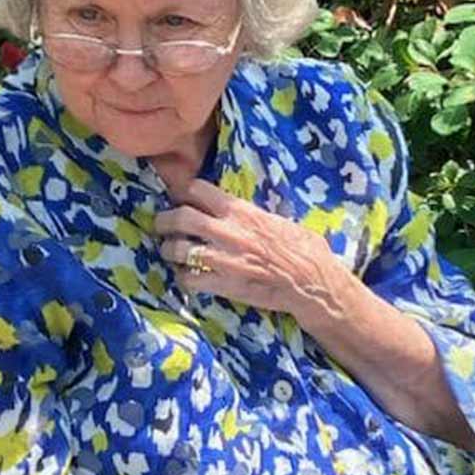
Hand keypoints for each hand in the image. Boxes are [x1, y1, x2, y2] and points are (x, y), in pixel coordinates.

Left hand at [151, 176, 349, 323]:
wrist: (313, 283)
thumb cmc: (304, 249)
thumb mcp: (279, 220)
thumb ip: (253, 213)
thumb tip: (240, 208)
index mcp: (241, 211)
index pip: (198, 189)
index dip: (184, 192)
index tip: (179, 198)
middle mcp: (227, 231)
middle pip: (180, 217)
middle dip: (164, 220)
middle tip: (160, 225)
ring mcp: (224, 259)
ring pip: (179, 249)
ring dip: (169, 250)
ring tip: (168, 251)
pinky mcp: (225, 285)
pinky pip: (191, 280)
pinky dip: (184, 278)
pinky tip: (186, 277)